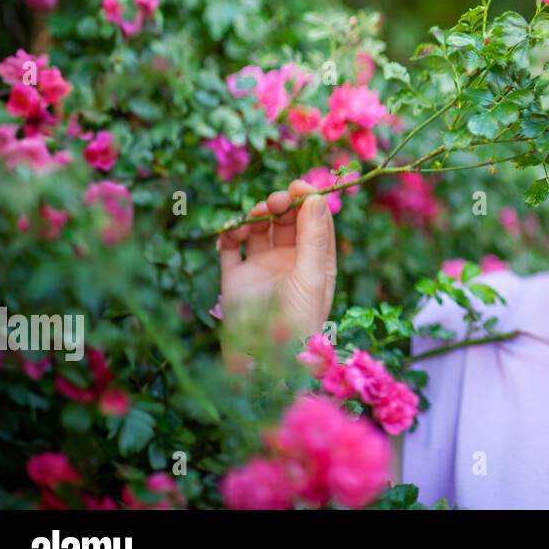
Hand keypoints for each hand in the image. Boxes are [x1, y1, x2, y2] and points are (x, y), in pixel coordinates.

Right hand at [218, 179, 336, 371]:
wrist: (263, 362)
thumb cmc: (297, 322)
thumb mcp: (311, 277)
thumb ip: (313, 237)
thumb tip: (316, 197)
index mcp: (317, 263)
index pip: (317, 222)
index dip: (309, 201)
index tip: (300, 185)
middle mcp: (291, 262)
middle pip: (288, 221)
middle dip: (282, 206)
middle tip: (276, 199)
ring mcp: (262, 269)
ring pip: (260, 230)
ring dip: (258, 217)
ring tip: (256, 215)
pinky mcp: (236, 278)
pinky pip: (231, 248)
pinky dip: (230, 234)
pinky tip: (233, 232)